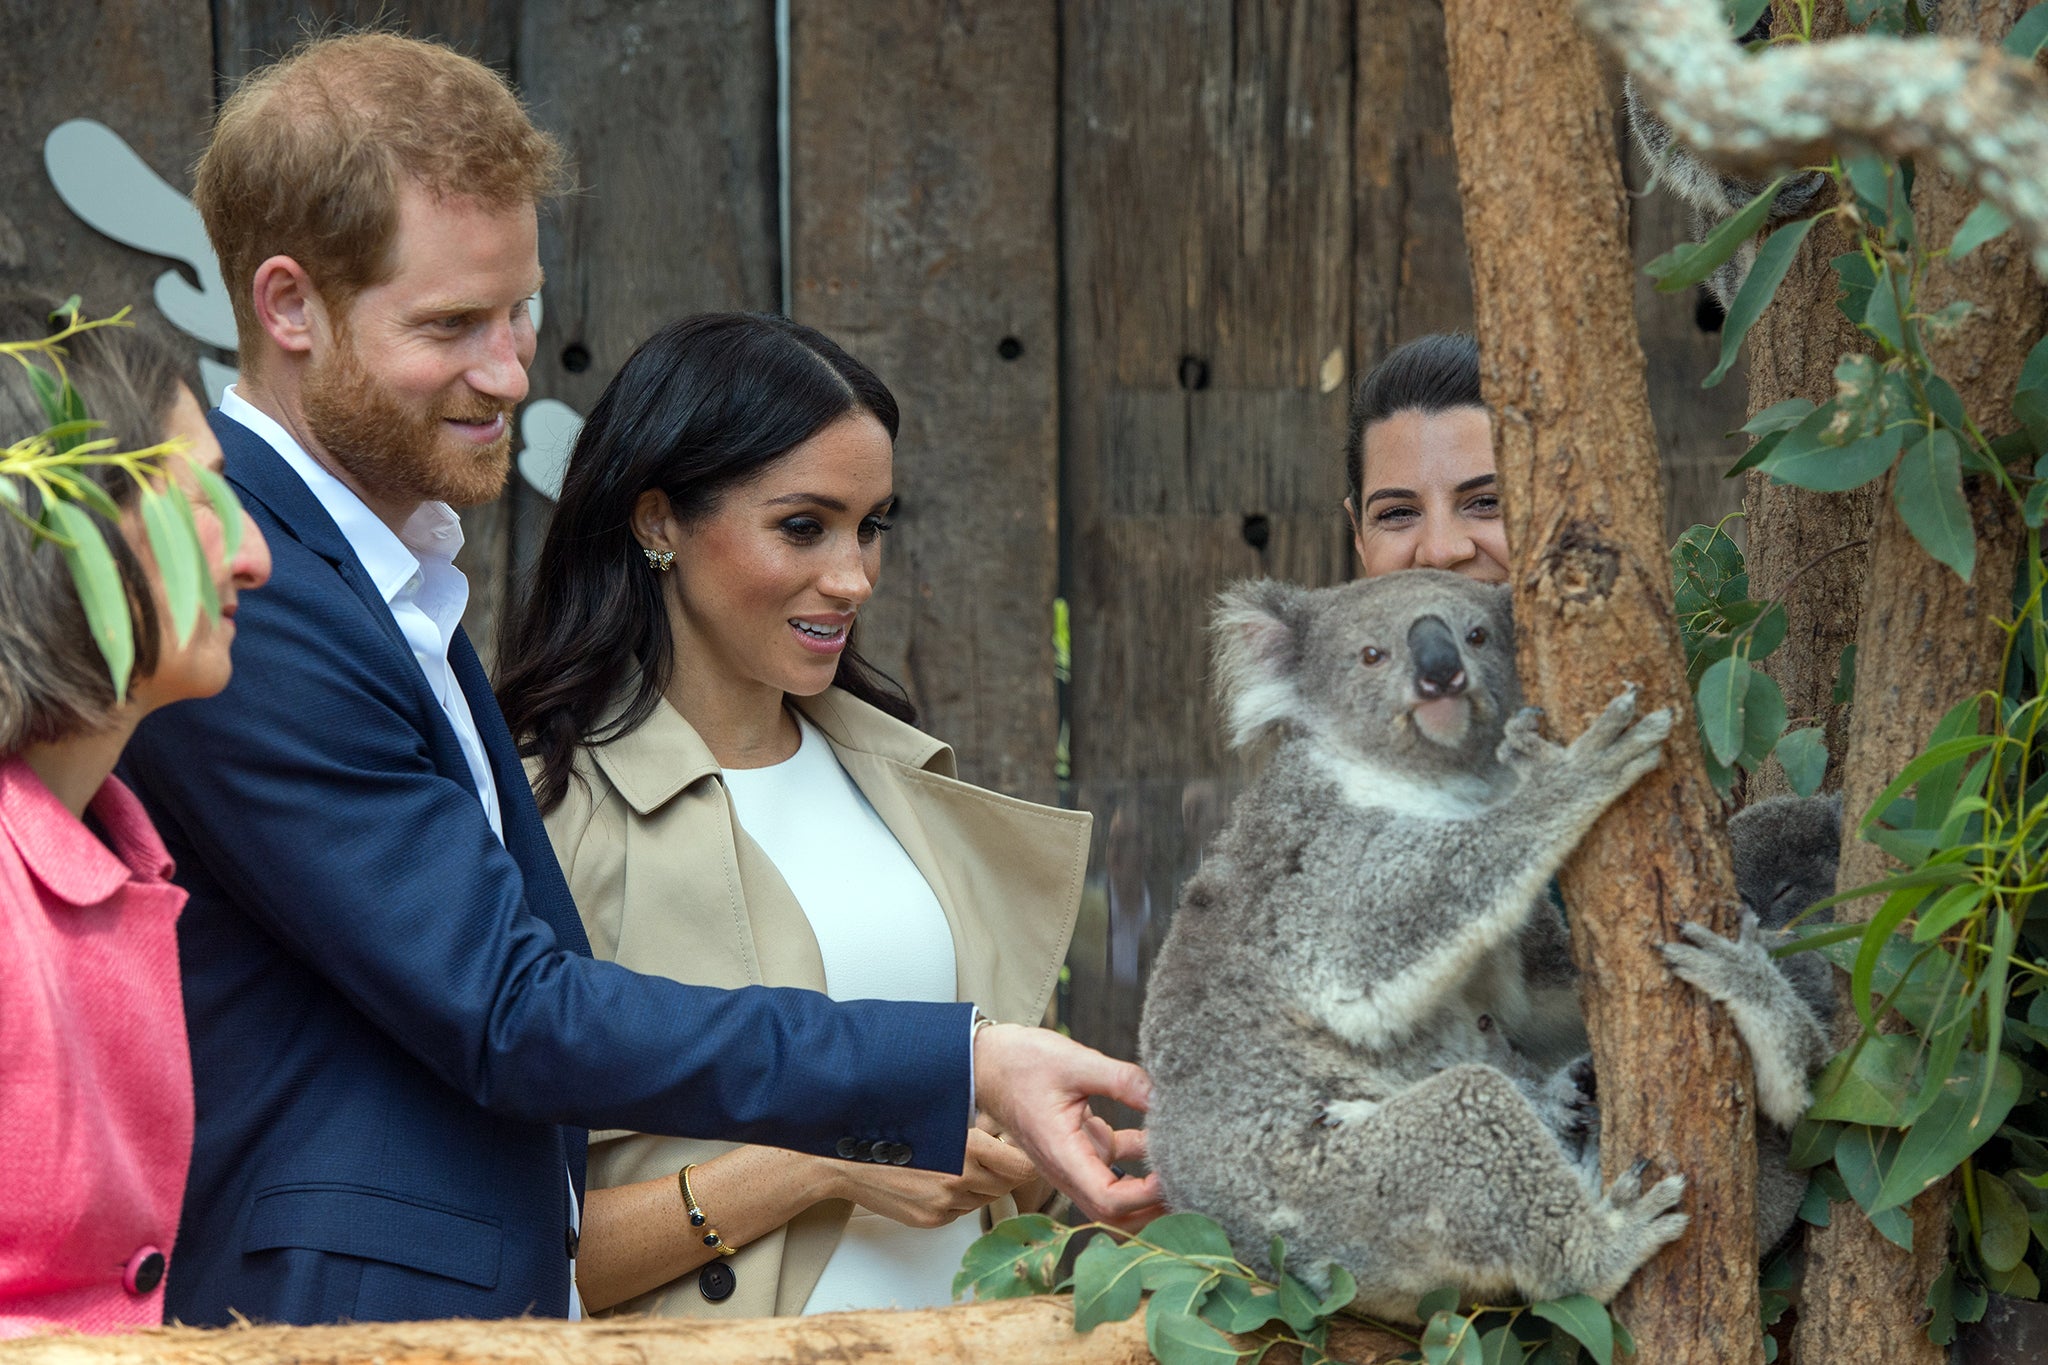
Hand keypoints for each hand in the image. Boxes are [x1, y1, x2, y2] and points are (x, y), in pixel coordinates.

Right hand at [825, 1127, 1039, 1228]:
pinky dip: (957, 1197)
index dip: (1025, 1159)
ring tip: (956, 1163)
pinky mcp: (930, 1219)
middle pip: (1006, 1184)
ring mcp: (944, 1203)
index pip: (1022, 1166)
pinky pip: (960, 1210)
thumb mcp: (937, 1115)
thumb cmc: (885, 1127)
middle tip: (991, 1153)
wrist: (843, 1158)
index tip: (1021, 1151)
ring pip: (984, 1198)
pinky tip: (937, 1178)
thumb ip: (974, 1127)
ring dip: (980, 1184)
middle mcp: (958, 1179)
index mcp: (964, 1146)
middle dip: (1003, 1170)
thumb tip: (1006, 1135)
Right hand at [973, 1023, 1165, 1227]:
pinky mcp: (1082, 1150)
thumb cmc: (1021, 1062)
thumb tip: (1165, 1095)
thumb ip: (1122, 1080)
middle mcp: (1068, 1170)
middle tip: (1193, 1186)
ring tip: (1185, 1168)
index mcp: (1062, 1155)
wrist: (988, 1061)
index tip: (1174, 1173)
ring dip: (1149, 1192)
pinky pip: (1116, 1170)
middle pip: (1117, 1215)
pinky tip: (1161, 1138)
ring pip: (1118, 1199)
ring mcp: (1076, 1163)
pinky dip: (1140, 1162)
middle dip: (1154, 1209)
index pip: (1109, 1201)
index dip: (1145, 1196)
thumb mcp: (1074, 1062)